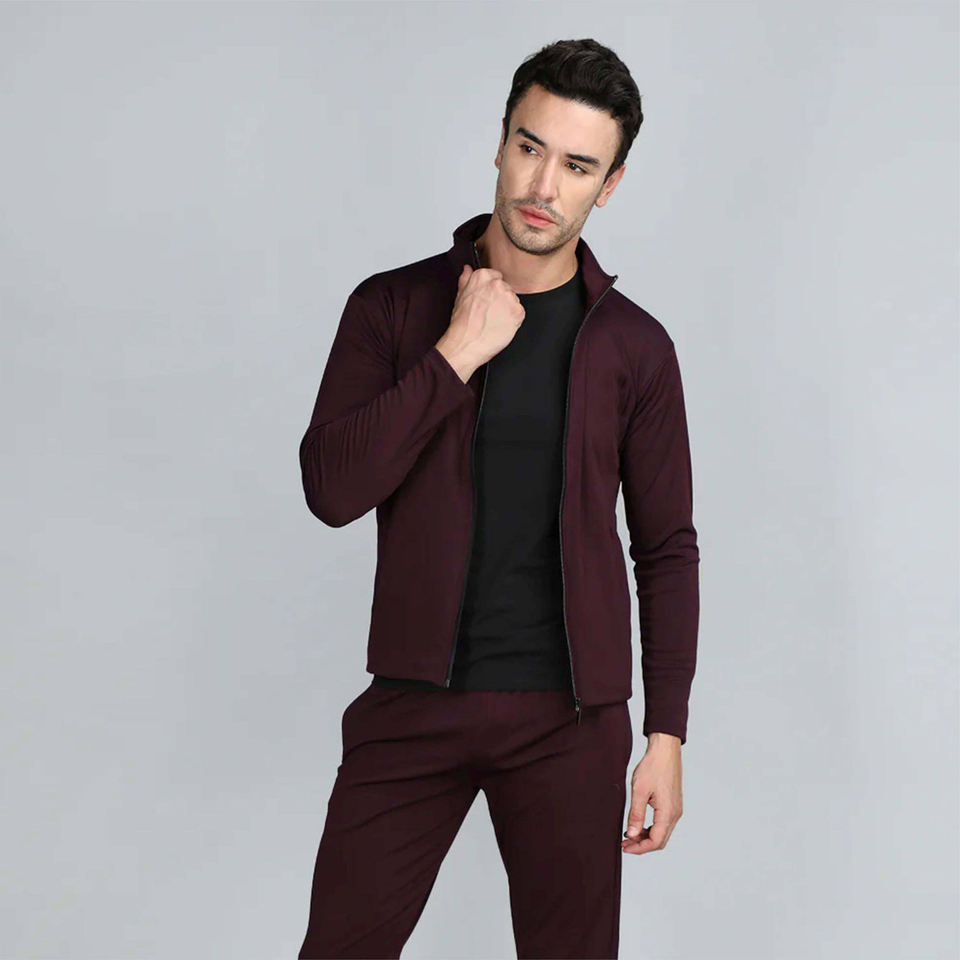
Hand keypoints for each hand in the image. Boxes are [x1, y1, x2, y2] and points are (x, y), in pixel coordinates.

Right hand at [435, 263, 524, 381]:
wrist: (466, 344)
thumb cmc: (461, 325)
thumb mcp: (460, 297)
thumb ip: (466, 279)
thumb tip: (468, 269)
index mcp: (482, 277)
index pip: (496, 277)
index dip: (491, 291)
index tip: (487, 300)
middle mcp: (497, 284)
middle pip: (506, 289)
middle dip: (500, 300)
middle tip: (489, 313)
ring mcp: (509, 298)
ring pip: (513, 301)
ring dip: (507, 310)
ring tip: (493, 321)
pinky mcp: (518, 312)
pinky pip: (519, 313)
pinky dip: (513, 320)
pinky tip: (500, 326)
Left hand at [621, 733, 682, 854]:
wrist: (665, 750)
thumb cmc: (653, 766)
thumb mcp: (640, 791)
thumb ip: (636, 814)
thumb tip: (632, 835)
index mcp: (668, 813)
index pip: (655, 841)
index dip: (639, 848)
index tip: (624, 847)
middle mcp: (675, 814)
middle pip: (660, 840)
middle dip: (642, 845)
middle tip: (624, 844)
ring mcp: (675, 809)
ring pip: (662, 832)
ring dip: (646, 837)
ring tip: (629, 835)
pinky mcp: (673, 803)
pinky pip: (663, 823)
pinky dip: (651, 827)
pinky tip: (639, 824)